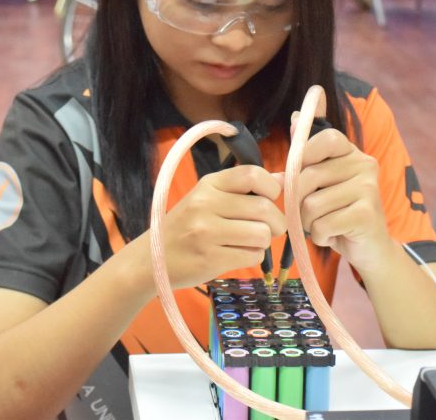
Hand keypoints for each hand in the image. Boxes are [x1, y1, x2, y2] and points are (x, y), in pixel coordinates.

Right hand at [158, 165, 284, 288]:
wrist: (152, 260)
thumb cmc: (186, 226)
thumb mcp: (208, 198)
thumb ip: (243, 188)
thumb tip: (283, 178)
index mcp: (208, 184)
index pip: (251, 175)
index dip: (271, 188)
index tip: (270, 198)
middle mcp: (206, 204)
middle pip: (263, 208)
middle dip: (277, 222)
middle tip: (271, 228)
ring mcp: (206, 233)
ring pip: (261, 234)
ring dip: (264, 241)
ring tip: (251, 242)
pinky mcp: (210, 259)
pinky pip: (252, 255)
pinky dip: (253, 256)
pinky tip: (238, 254)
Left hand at [290, 113, 393, 271]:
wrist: (370, 250)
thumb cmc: (339, 214)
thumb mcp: (321, 183)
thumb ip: (306, 156)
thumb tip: (293, 118)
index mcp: (352, 153)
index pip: (326, 138)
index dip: (305, 156)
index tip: (301, 176)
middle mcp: (364, 165)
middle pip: (308, 176)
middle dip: (297, 202)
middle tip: (309, 214)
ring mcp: (368, 189)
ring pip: (311, 204)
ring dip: (308, 223)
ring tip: (323, 225)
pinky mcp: (367, 214)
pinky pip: (322, 224)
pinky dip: (320, 236)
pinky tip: (333, 236)